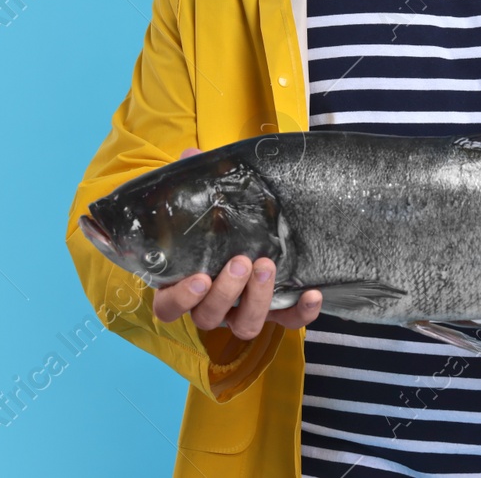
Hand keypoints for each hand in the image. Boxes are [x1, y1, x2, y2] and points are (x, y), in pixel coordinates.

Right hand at [151, 147, 323, 338]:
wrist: (252, 226)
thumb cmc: (219, 220)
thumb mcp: (207, 200)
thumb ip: (197, 182)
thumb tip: (192, 154)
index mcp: (183, 283)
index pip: (169, 307)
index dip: (181, 299)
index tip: (199, 278)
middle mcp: (210, 304)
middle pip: (209, 316)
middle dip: (227, 292)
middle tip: (242, 261)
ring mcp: (241, 310)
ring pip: (244, 325)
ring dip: (258, 300)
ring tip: (268, 265)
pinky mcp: (275, 312)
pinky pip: (288, 322)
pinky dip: (300, 312)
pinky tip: (311, 293)